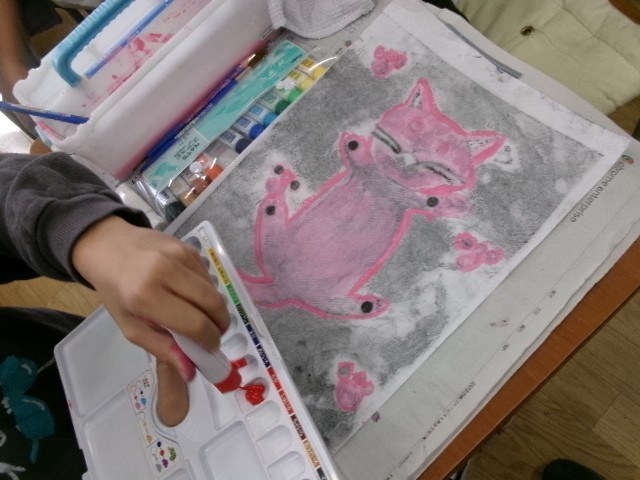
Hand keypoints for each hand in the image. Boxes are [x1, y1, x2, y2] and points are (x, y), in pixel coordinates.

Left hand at [72, 216, 229, 423]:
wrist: (108, 246)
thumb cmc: (115, 290)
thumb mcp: (129, 326)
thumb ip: (160, 348)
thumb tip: (190, 371)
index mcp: (145, 296)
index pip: (194, 324)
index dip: (209, 340)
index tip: (211, 348)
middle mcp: (165, 271)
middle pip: (212, 304)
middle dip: (220, 324)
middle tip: (215, 334)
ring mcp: (180, 255)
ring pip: (214, 289)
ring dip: (214, 308)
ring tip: (203, 316)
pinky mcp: (188, 246)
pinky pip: (208, 275)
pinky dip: (206, 290)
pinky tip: (193, 294)